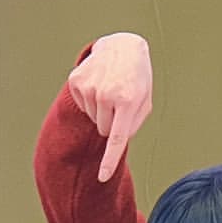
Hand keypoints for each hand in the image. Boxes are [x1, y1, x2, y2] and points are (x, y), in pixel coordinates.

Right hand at [67, 32, 153, 182]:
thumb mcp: (145, 101)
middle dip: (111, 122)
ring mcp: (89, 87)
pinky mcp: (76, 80)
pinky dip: (89, 99)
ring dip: (100, 109)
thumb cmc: (136, 79)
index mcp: (128, 101)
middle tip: (118, 101)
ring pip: (92, 118)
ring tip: (109, 88)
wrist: (121, 45)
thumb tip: (115, 143)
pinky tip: (98, 83)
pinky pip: (82, 105)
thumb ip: (133, 126)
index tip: (101, 177)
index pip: (116, 138)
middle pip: (103, 130)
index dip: (109, 161)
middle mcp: (107, 94)